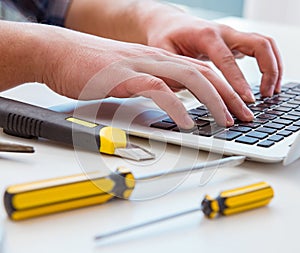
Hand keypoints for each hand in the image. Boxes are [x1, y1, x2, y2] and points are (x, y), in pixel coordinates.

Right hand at [33, 24, 253, 128]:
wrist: (58, 53)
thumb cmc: (91, 67)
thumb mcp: (130, 77)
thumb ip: (152, 86)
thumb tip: (170, 102)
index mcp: (158, 60)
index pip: (203, 71)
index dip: (225, 89)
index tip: (237, 107)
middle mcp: (155, 60)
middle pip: (205, 73)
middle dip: (230, 95)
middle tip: (245, 116)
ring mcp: (141, 65)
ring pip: (189, 78)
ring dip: (212, 100)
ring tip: (226, 121)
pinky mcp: (123, 77)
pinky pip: (157, 90)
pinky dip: (176, 106)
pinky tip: (187, 122)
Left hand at [145, 12, 282, 99]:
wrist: (170, 23)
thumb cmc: (166, 37)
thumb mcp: (162, 53)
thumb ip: (173, 71)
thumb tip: (185, 93)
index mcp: (205, 36)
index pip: (227, 60)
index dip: (238, 81)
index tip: (246, 99)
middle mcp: (224, 32)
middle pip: (259, 45)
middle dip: (269, 70)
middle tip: (266, 96)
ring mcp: (232, 35)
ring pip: (265, 44)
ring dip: (274, 67)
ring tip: (271, 92)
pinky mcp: (235, 42)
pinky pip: (260, 49)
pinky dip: (269, 64)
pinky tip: (267, 83)